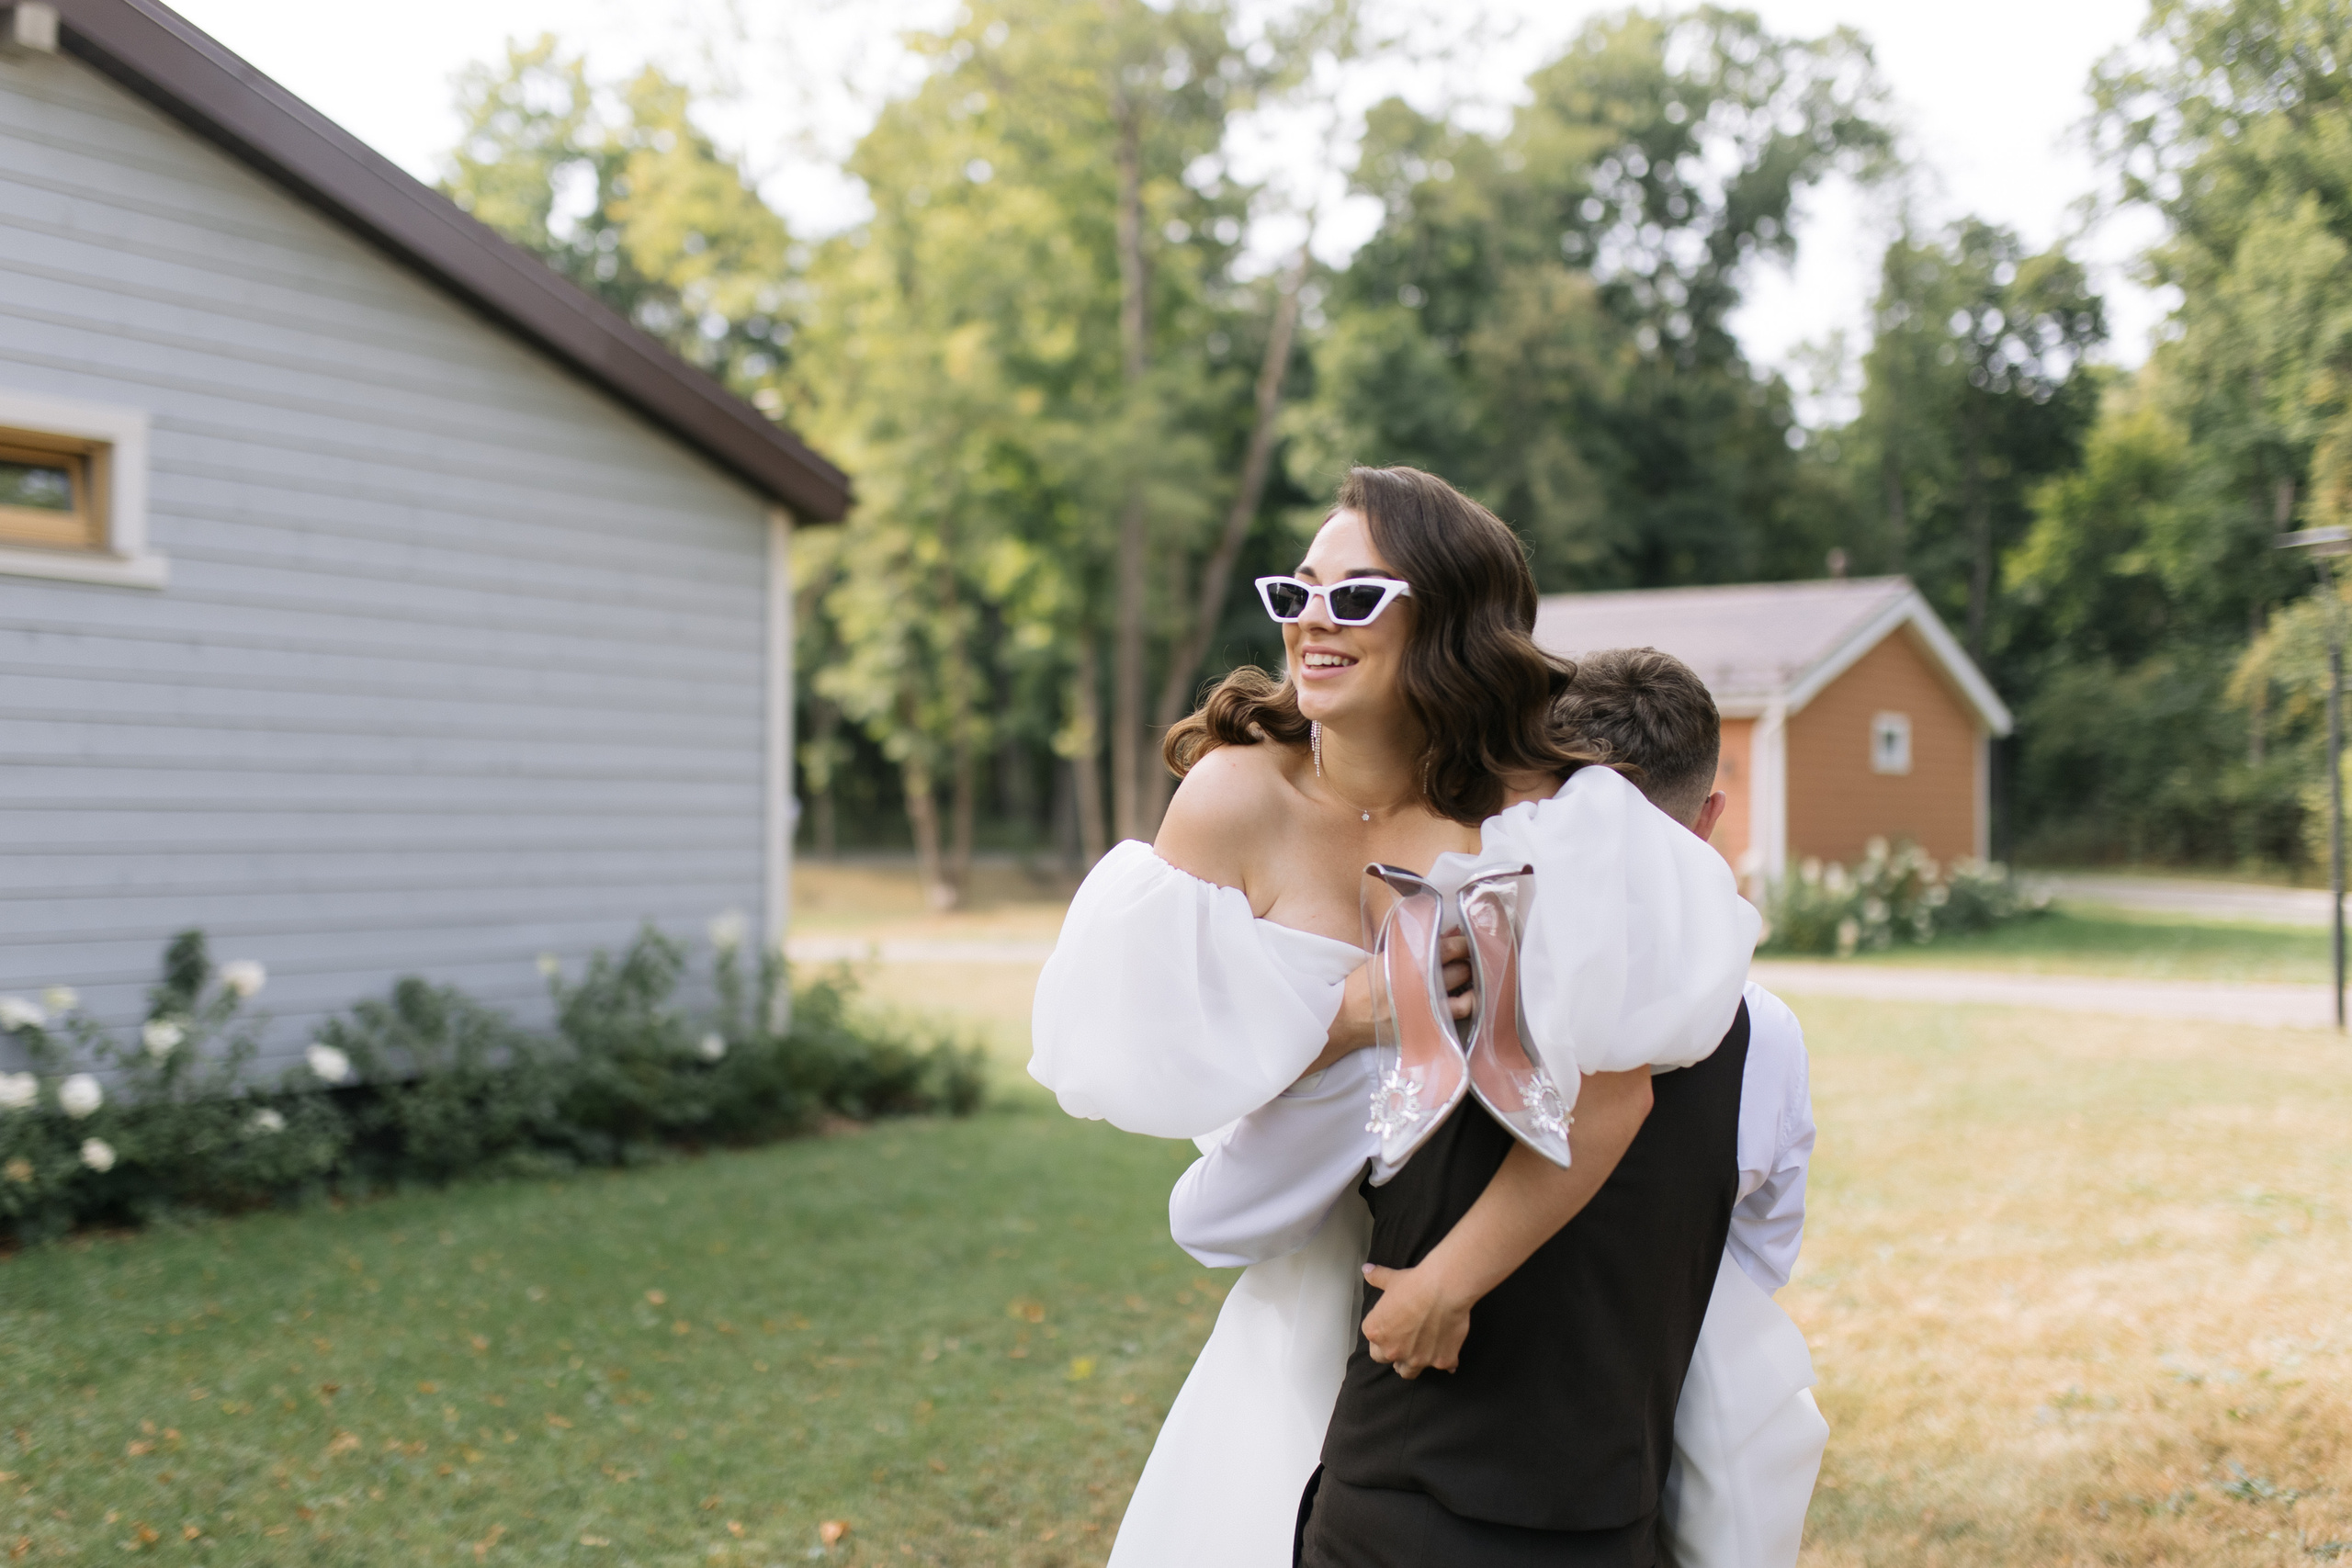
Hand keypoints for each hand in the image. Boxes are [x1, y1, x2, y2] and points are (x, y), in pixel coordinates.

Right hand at [1298, 933, 1472, 1081]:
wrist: (1346, 1017)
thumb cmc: (1362, 985)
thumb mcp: (1385, 956)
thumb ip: (1414, 945)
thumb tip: (1446, 934)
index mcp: (1410, 964)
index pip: (1450, 949)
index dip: (1462, 943)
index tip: (1465, 941)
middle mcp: (1422, 986)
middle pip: (1461, 970)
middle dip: (1467, 962)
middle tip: (1468, 958)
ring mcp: (1427, 1008)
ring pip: (1466, 993)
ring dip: (1471, 983)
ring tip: (1470, 977)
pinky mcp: (1428, 1026)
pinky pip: (1458, 1014)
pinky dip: (1468, 1004)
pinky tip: (1468, 997)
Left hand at [1359, 1260, 1473, 1378]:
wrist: (1443, 1289)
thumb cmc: (1415, 1283)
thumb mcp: (1391, 1279)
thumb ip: (1377, 1278)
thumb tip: (1367, 1270)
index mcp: (1376, 1332)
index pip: (1373, 1343)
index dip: (1384, 1335)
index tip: (1392, 1328)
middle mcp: (1393, 1350)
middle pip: (1387, 1359)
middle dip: (1394, 1353)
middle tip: (1404, 1342)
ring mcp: (1417, 1359)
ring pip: (1409, 1372)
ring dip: (1413, 1363)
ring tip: (1420, 1353)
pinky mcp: (1441, 1361)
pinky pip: (1443, 1367)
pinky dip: (1446, 1360)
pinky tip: (1448, 1351)